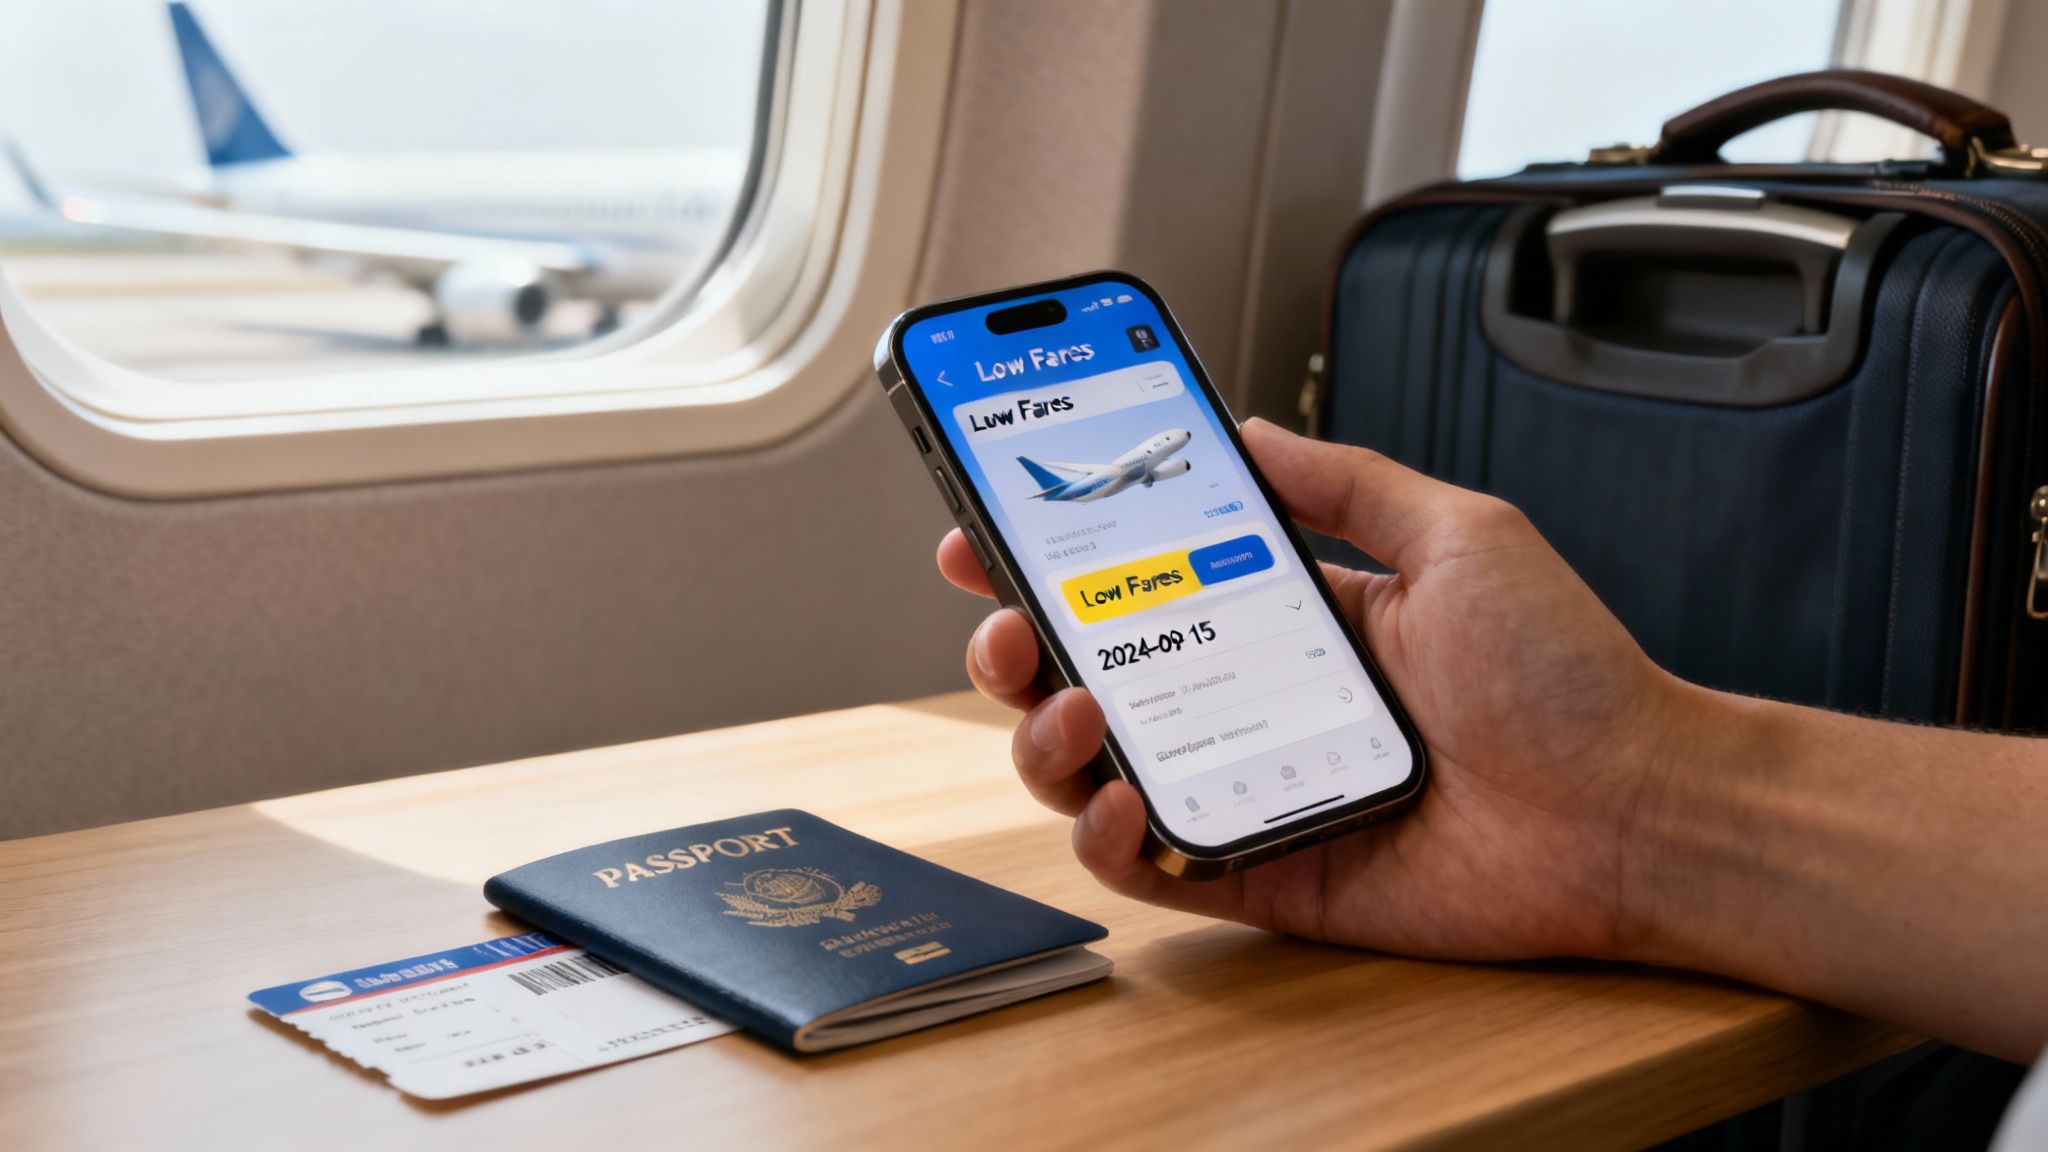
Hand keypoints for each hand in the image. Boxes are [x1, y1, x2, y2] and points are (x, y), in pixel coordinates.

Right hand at [936, 418, 1694, 960]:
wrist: (1635, 809)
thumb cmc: (1567, 676)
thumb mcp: (1458, 532)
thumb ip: (1346, 480)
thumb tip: (1251, 429)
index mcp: (1292, 618)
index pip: (1144, 582)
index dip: (1055, 559)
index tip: (987, 528)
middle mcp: (1255, 702)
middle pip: (1092, 677)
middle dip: (1017, 646)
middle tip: (1004, 623)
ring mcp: (1252, 790)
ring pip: (1097, 773)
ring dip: (1046, 737)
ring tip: (1077, 706)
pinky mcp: (1267, 873)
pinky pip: (1152, 866)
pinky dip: (1107, 839)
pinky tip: (1121, 798)